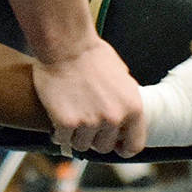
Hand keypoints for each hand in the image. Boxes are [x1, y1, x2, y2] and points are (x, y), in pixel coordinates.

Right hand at [36, 36, 146, 157]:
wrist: (66, 44)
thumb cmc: (92, 54)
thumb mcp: (122, 77)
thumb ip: (125, 102)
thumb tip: (124, 118)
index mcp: (133, 108)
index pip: (134, 146)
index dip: (123, 148)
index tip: (114, 145)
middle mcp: (114, 118)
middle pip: (104, 147)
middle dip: (95, 137)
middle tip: (85, 123)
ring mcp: (90, 122)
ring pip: (82, 145)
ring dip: (76, 135)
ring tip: (70, 118)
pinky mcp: (66, 122)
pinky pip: (63, 139)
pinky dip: (58, 132)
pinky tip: (57, 119)